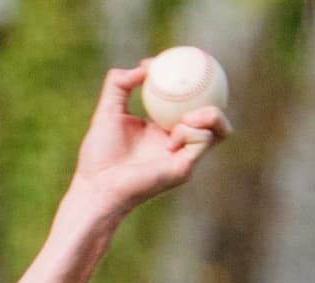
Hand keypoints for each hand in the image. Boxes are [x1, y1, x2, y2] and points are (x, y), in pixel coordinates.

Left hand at [68, 63, 223, 222]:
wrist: (96, 185)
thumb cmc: (99, 154)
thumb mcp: (108, 110)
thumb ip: (120, 83)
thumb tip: (144, 66)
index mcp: (163, 130)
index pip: (189, 106)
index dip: (196, 86)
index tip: (186, 66)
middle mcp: (178, 144)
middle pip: (212, 120)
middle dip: (217, 100)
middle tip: (204, 82)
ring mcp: (183, 157)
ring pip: (217, 131)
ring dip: (212, 116)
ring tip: (192, 113)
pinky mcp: (184, 169)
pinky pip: (201, 141)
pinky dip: (192, 130)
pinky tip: (175, 131)